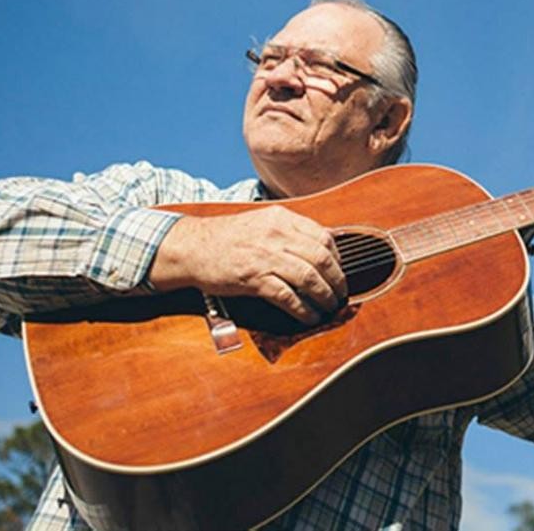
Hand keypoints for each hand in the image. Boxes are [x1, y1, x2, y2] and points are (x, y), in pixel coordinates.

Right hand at [150, 205, 347, 324]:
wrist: (192, 247)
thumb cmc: (227, 237)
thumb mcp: (262, 222)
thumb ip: (288, 231)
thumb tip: (319, 248)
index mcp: (281, 218)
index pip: (323, 236)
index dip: (337, 258)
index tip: (339, 271)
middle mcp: (276, 235)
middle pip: (321, 258)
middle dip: (337, 280)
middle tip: (341, 294)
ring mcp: (265, 257)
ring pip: (309, 278)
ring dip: (325, 296)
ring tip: (330, 307)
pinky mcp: (253, 279)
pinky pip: (288, 297)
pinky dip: (304, 310)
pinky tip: (310, 316)